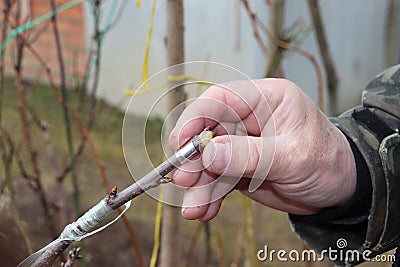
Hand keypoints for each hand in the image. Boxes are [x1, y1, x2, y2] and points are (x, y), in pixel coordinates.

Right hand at [169, 79, 355, 220]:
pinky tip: (204, 210)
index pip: (220, 99)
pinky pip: (217, 180)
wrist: (339, 189)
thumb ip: (249, 154)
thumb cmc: (327, 161)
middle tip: (184, 180)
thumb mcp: (292, 156)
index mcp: (265, 99)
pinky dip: (208, 196)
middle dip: (193, 159)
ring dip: (199, 184)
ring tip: (195, 209)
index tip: (181, 141)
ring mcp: (241, 145)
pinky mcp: (238, 168)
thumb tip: (209, 154)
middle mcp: (248, 119)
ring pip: (208, 161)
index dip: (195, 117)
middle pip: (207, 132)